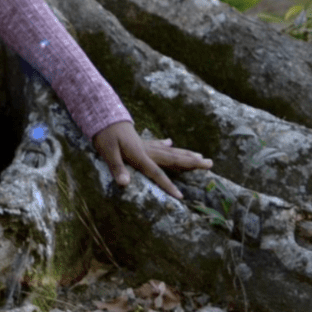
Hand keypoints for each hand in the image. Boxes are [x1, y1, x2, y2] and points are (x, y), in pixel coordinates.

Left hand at [92, 121, 212, 199]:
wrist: (101, 114)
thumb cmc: (103, 135)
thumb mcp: (107, 152)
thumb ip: (117, 168)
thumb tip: (125, 185)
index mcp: (140, 155)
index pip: (157, 173)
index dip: (168, 185)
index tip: (181, 197)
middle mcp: (147, 149)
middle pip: (172, 158)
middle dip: (191, 163)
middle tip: (210, 164)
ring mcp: (145, 144)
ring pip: (169, 150)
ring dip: (185, 154)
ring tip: (200, 156)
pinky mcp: (139, 140)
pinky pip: (157, 143)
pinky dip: (165, 144)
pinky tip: (171, 141)